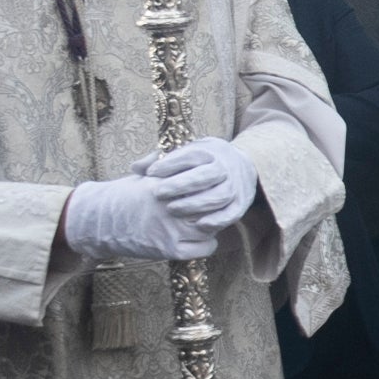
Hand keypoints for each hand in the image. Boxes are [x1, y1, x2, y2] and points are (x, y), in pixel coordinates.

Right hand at [64, 174, 215, 262]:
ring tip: (206, 225)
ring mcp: (169, 229)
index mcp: (165, 186)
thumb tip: (163, 153)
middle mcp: (169, 206)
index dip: (209, 188)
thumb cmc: (121, 198)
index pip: (202, 184)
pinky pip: (203, 248)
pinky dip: (206, 245)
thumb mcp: (139, 177)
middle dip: (213, 207)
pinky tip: (200, 241)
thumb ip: (156, 163)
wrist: (99, 223)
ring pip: (210, 227)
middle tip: (212, 209)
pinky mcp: (168, 249)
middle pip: (209, 205)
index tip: (208, 191)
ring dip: (211, 226)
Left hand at [141, 137, 258, 232]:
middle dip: (180, 185)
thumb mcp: (187, 153)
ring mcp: (235, 186)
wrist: (242, 167)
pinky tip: (199, 226)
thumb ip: (162, 160)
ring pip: (218, 196)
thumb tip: (136, 168)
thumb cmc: (204, 162)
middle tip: (157, 193)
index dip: (170, 164)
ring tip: (171, 209)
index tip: (151, 172)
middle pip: (206, 176)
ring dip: (195, 204)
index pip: (192, 156)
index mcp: (211, 152)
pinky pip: (231, 214)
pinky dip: (217, 220)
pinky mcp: (241, 203)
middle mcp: (226, 168)